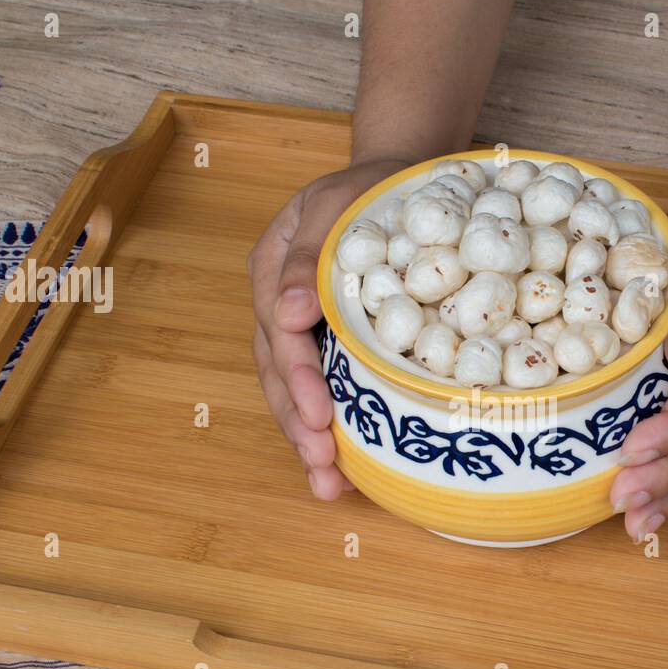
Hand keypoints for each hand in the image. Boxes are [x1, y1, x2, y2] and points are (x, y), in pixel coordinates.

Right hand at [247, 158, 409, 498]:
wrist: (395, 182)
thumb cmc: (368, 189)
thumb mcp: (335, 203)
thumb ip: (304, 258)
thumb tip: (288, 313)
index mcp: (272, 271)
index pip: (280, 335)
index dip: (300, 379)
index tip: (323, 416)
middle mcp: (280, 306)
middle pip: (278, 376)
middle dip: (299, 425)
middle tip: (322, 468)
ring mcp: (302, 328)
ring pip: (294, 391)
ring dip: (307, 439)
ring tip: (327, 486)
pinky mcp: (331, 342)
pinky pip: (324, 387)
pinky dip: (331, 427)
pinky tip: (342, 469)